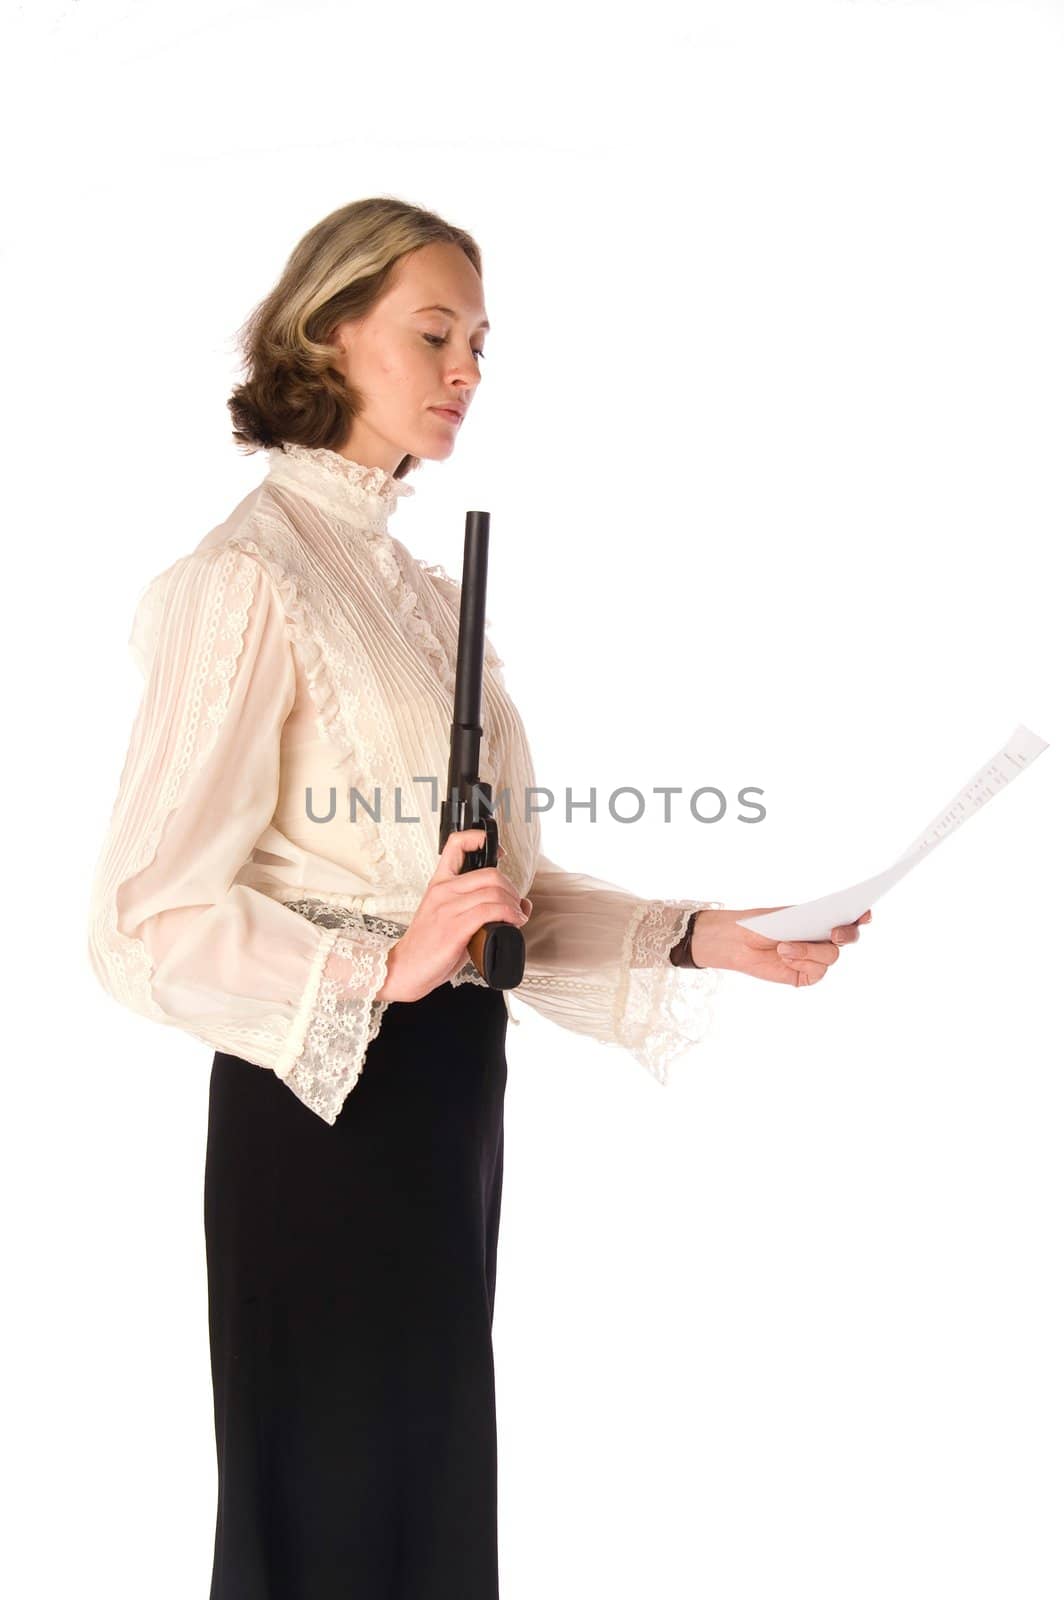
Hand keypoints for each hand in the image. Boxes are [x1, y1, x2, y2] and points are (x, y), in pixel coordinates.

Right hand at [376, 829, 531, 1002]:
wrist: (405, 969)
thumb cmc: (428, 946)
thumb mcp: (447, 917)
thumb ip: (477, 906)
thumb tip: (519, 904)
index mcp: (439, 883)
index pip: (456, 845)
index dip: (480, 840)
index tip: (499, 852)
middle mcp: (443, 891)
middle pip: (490, 874)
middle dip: (512, 889)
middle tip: (516, 904)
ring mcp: (448, 908)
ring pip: (494, 892)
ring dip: (514, 905)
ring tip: (516, 917)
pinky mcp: (454, 927)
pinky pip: (490, 910)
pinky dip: (510, 915)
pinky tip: (513, 923)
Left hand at [690, 905, 871, 986]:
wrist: (737, 941)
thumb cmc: (762, 923)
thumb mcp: (788, 917)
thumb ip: (811, 922)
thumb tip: (831, 926)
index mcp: (823, 918)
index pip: (851, 916)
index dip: (862, 915)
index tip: (864, 914)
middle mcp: (824, 938)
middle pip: (850, 937)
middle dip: (846, 934)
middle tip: (835, 933)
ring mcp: (817, 957)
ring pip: (831, 956)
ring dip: (809, 950)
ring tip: (784, 946)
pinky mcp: (808, 975)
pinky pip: (817, 971)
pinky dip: (801, 962)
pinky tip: (785, 956)